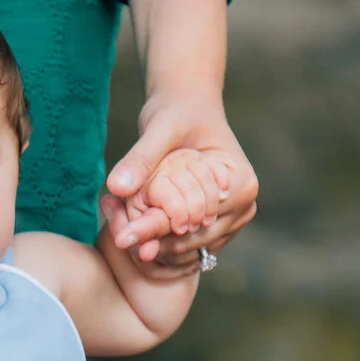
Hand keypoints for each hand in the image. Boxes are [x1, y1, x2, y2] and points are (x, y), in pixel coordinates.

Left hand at [105, 88, 257, 270]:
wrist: (187, 109)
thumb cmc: (178, 112)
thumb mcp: (159, 129)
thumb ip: (140, 159)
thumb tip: (116, 187)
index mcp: (241, 185)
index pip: (195, 220)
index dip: (156, 229)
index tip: (120, 239)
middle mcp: (243, 209)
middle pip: (191, 242)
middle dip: (153, 242)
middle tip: (116, 239)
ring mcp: (233, 222)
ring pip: (186, 251)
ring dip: (154, 246)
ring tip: (122, 235)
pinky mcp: (217, 229)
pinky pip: (185, 248)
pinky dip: (160, 244)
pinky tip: (137, 236)